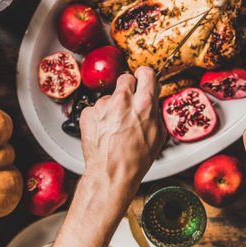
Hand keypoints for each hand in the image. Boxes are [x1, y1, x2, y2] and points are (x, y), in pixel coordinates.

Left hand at [79, 66, 164, 198]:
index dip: (144, 75)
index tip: (142, 77)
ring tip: (116, 128)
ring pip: (110, 97)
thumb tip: (152, 98)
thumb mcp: (158, 135)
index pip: (146, 73)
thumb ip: (155, 111)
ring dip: (114, 107)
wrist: (111, 173)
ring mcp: (103, 106)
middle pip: (126, 79)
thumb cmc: (135, 160)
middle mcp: (122, 100)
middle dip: (129, 88)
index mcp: (143, 103)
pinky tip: (105, 132)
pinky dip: (100, 117)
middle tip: (130, 103)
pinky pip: (97, 109)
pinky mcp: (88, 113)